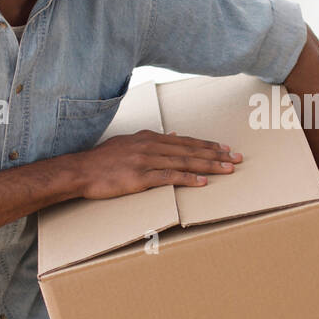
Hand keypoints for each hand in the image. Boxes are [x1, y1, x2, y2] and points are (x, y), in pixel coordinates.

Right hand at [71, 130, 240, 199]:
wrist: (81, 170)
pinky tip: (202, 182)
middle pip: (190, 150)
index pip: (186, 141)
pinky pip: (168, 178)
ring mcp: (146, 161)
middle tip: (236, 159)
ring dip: (208, 166)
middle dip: (216, 155)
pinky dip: (187, 179)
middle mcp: (151, 146)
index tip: (225, 149)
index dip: (208, 145)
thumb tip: (175, 135)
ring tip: (227, 170)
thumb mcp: (130, 142)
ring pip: (184, 162)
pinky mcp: (139, 178)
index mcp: (150, 138)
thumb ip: (153, 140)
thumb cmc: (103, 160)